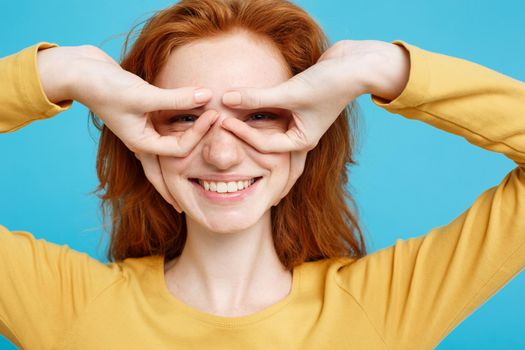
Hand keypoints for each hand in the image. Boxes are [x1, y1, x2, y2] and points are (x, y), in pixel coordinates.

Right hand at [37, 45, 221, 210]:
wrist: (81, 73)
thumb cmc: (107, 87)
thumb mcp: (143, 95)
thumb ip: (177, 98)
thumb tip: (207, 96)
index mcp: (141, 144)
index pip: (178, 149)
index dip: (199, 133)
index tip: (215, 115)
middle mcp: (140, 142)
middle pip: (161, 174)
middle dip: (172, 190)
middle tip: (184, 207)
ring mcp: (139, 132)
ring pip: (161, 157)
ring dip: (174, 165)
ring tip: (186, 181)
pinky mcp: (139, 119)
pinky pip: (160, 135)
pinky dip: (172, 136)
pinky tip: (178, 138)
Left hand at [220, 40, 408, 200]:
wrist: (356, 64)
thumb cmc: (330, 84)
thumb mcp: (290, 92)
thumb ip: (257, 97)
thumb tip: (226, 98)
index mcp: (300, 142)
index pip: (264, 145)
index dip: (242, 134)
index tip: (223, 121)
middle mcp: (298, 134)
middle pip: (263, 138)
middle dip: (242, 132)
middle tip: (218, 125)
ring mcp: (297, 119)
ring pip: (266, 123)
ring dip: (248, 117)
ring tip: (226, 112)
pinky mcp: (295, 103)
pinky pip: (272, 108)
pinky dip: (258, 104)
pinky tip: (242, 99)